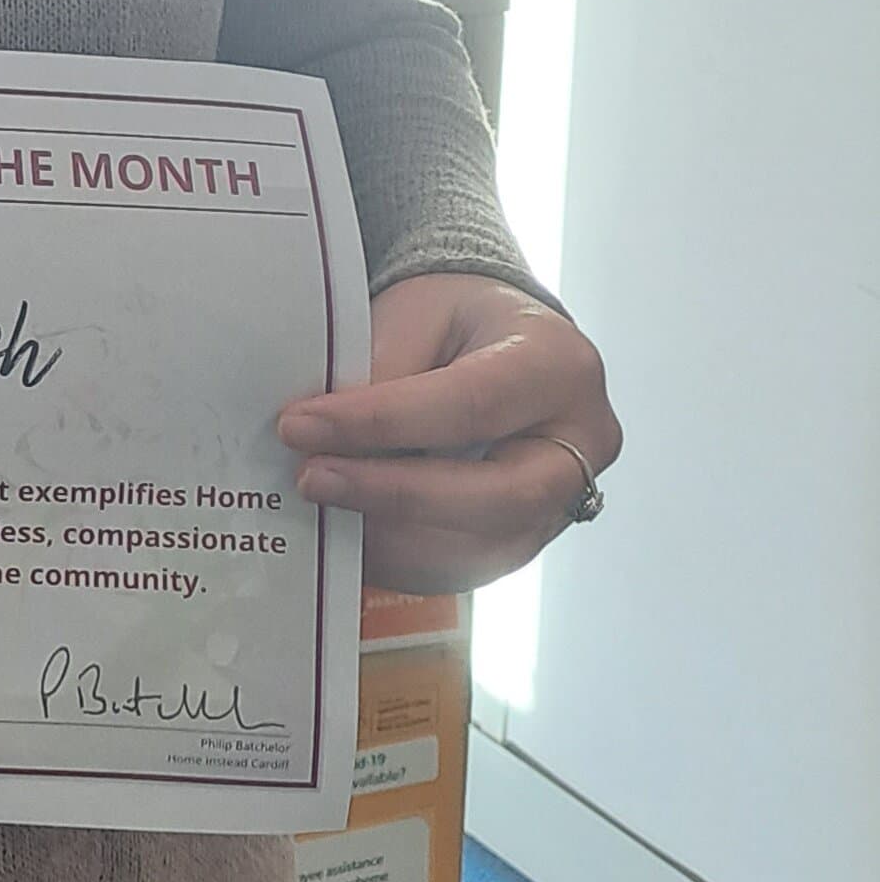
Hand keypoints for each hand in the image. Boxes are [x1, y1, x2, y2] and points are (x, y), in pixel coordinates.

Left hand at [276, 274, 618, 592]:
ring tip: (320, 507)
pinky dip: (401, 560)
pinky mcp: (528, 539)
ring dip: (390, 537)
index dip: (381, 423)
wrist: (493, 342)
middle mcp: (581, 443)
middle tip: (311, 477)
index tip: (300, 424)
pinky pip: (467, 568)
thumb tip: (324, 433)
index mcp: (558, 366)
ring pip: (482, 547)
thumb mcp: (417, 312)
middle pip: (498, 496)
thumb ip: (381, 369)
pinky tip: (348, 536)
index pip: (471, 405)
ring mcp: (563, 501)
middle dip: (393, 494)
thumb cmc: (455, 321)